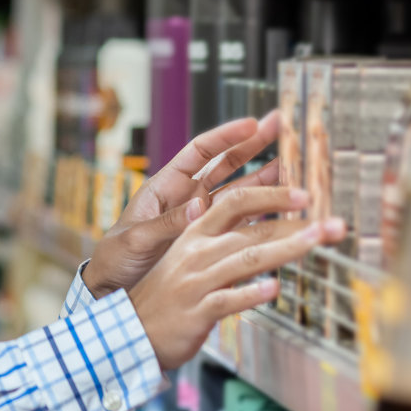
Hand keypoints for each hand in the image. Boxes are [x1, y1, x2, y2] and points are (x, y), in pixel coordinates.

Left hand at [83, 112, 281, 298]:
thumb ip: (166, 223)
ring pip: (241, 191)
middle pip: (227, 164)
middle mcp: (189, 197)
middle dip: (255, 145)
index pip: (200, 152)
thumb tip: (198, 207)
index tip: (251, 124)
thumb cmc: (115, 257)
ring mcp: (203, 218)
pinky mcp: (212, 239)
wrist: (114, 287)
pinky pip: (242, 222)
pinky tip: (284, 207)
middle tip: (282, 127)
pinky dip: (263, 215)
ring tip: (296, 165)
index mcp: (166, 186)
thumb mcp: (135, 238)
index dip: (226, 137)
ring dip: (267, 178)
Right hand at [127, 186, 343, 370]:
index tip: (305, 195)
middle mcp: (197, 253)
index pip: (234, 203)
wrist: (132, 331)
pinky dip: (251, 293)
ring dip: (285, 250)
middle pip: (251, 230)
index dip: (270, 195)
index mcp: (195, 235)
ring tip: (317, 243)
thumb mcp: (190, 259)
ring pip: (246, 260)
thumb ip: (223, 241)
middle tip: (334, 224)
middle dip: (297, 225)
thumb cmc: (169, 295)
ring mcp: (196, 282)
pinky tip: (275, 289)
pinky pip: (228, 300)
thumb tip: (262, 224)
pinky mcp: (196, 312)